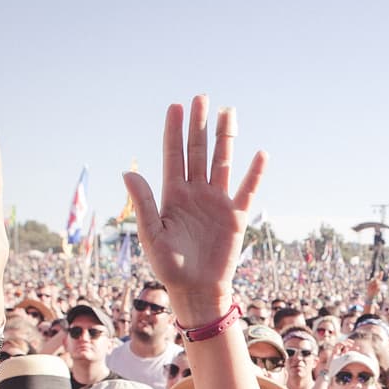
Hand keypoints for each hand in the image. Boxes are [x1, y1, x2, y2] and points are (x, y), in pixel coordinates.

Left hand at [122, 96, 266, 325]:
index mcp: (173, 195)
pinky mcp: (235, 216)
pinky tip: (259, 154)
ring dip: (225, 138)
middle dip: (199, 125)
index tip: (176, 106)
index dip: (174, 131)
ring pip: (222, 163)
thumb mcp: (152, 236)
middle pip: (199, 151)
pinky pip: (247, 190)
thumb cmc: (170, 267)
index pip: (174, 155)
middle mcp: (195, 193)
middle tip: (201, 97)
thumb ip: (144, 204)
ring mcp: (217, 202)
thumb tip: (129, 173)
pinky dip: (254, 173)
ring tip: (228, 113)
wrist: (197, 290)